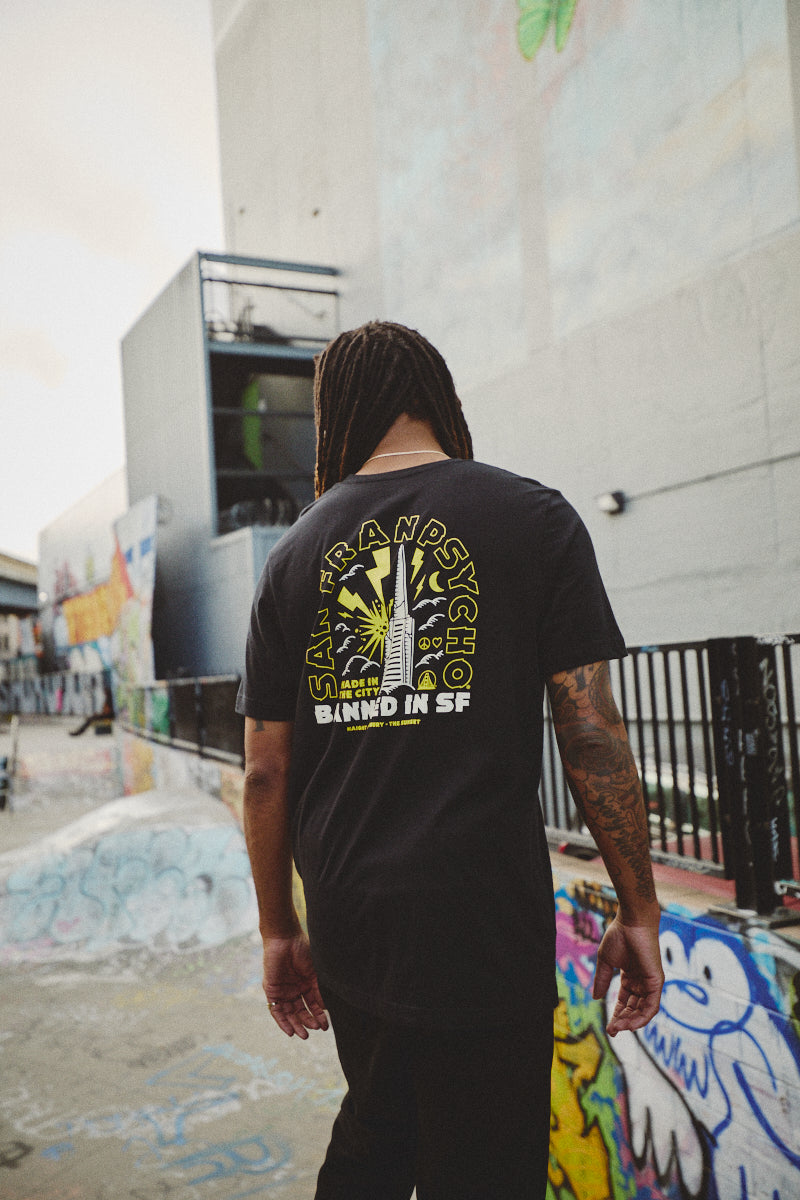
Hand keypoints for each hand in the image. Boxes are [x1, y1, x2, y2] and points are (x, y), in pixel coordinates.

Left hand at [262, 933, 328, 1038]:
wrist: (285, 940)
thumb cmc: (302, 951)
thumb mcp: (314, 973)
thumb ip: (319, 990)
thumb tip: (325, 1008)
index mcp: (306, 983)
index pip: (313, 1004)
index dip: (319, 1015)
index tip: (326, 1026)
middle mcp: (294, 989)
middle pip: (301, 1011)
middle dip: (308, 1022)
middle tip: (316, 1029)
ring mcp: (283, 991)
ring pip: (290, 1013)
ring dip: (297, 1025)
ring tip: (304, 1035)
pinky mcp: (272, 991)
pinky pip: (276, 1010)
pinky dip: (282, 1022)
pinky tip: (290, 1031)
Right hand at [592, 915, 663, 1036]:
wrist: (631, 922)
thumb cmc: (619, 936)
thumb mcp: (606, 962)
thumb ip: (602, 980)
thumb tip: (596, 999)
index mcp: (630, 978)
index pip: (624, 1002)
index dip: (616, 1015)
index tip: (608, 1027)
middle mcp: (642, 983)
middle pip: (634, 1009)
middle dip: (623, 1022)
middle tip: (611, 1031)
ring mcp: (650, 983)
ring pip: (643, 1011)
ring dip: (631, 1023)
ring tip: (617, 1029)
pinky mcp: (656, 982)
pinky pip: (651, 1006)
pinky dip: (641, 1017)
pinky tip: (630, 1024)